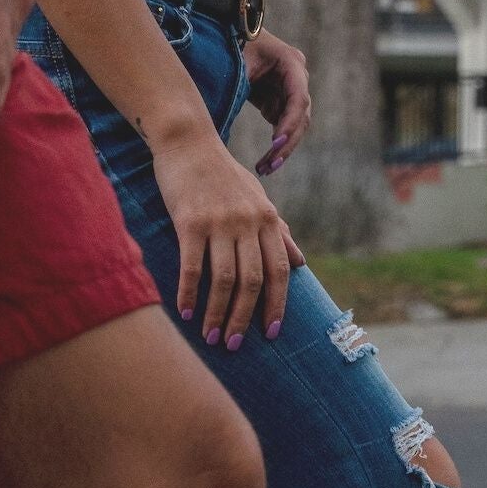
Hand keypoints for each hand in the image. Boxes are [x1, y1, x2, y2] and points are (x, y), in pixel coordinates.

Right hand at [153, 130, 302, 346]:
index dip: (276, 305)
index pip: (279, 271)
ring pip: (224, 279)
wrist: (188, 141)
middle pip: (252, 282)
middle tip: (233, 345)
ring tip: (211, 337)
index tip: (270, 333)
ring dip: (217, 313)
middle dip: (243, 319)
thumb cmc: (223, 175)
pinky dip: (189, 294)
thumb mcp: (258, 199)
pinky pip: (192, 267)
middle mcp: (248, 222)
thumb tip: (301, 263)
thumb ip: (279, 232)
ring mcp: (219, 222)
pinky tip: (185, 313)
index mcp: (268, 219)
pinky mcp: (190, 222)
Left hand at [244, 29, 309, 176]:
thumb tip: (230, 117)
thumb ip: (240, 87)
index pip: (298, 98)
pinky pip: (283, 126)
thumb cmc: (232, 44)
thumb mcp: (236, 64)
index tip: (276, 144)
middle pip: (301, 116)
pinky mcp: (281, 100)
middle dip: (287, 143)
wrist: (229, 34)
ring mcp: (291, 89)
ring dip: (282, 148)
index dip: (290, 123)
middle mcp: (296, 76)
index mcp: (290, 62)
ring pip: (295, 125)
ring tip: (265, 169)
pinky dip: (276, 144)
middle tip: (271, 165)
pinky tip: (265, 162)